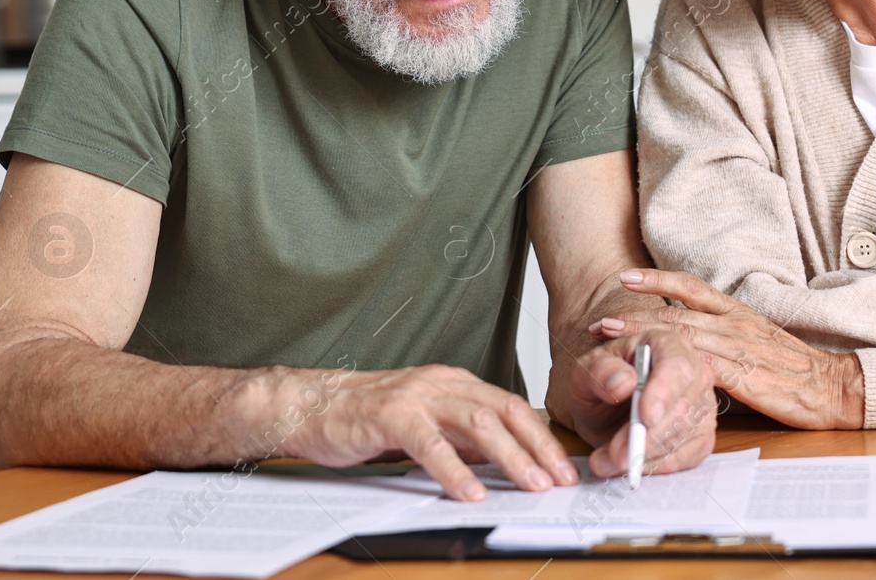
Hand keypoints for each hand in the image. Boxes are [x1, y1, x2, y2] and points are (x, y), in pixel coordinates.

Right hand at [261, 364, 579, 500]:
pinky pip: (431, 444)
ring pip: (477, 423)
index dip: (542, 436)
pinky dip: (455, 470)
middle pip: (504, 411)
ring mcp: (417, 396)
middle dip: (538, 447)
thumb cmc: (367, 417)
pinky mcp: (391, 415)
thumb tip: (504, 461)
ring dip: (510, 457)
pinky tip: (470, 492)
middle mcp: (442, 383)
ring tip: (531, 485)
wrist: (311, 405)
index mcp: (455, 383)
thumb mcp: (426, 422)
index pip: (511, 406)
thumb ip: (461, 436)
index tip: (564, 466)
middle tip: (560, 479)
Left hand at [567, 326, 716, 479]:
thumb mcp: (585, 370)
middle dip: (648, 437)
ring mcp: (701, 404)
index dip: (664, 392)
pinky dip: (659, 466)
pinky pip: (689, 456)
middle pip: (684, 408)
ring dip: (647, 456)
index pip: (677, 366)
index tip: (645, 417)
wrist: (605, 403)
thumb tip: (624, 383)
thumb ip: (600, 372)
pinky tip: (633, 465)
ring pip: (687, 436)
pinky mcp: (700, 434)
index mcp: (666, 344)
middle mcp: (693, 372)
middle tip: (614, 454)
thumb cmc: (601, 380)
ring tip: (608, 461)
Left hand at [592, 269, 863, 430]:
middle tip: (600, 320)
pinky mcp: (743, 372)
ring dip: (642, 336)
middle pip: (675, 311)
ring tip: (610, 339)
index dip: (657, 280)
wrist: (833, 387)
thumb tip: (690, 344)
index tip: (625, 279)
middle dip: (634, 315)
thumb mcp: (757, 342)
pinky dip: (671, 364)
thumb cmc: (795, 370)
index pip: (691, 286)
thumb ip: (724, 338)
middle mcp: (734, 323)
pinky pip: (700, 364)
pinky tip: (649, 369)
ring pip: (681, 334)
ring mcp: (738, 346)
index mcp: (738, 312)